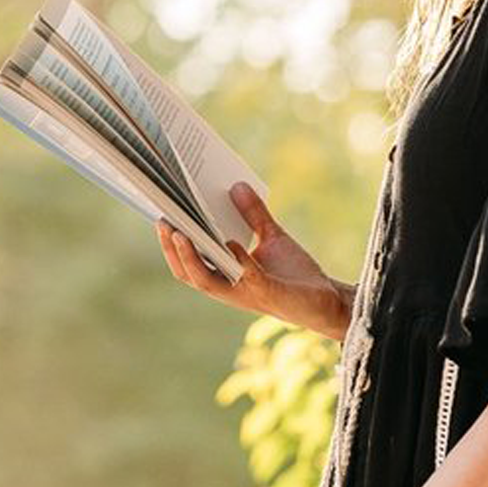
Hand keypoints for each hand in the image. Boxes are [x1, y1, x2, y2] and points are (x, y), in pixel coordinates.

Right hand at [155, 184, 350, 339]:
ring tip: (181, 232)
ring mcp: (245, 294)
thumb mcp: (272, 237)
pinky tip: (230, 243)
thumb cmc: (296, 274)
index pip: (188, 264)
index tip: (161, 217)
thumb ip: (254, 214)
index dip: (170, 245)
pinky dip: (236, 261)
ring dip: (191, 258)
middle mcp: (228, 289)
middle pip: (188, 273)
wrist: (327, 301)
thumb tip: (237, 185)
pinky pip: (246, 278)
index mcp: (225, 276)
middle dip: (172, 249)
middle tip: (163, 220)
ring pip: (206, 281)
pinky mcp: (267, 293)